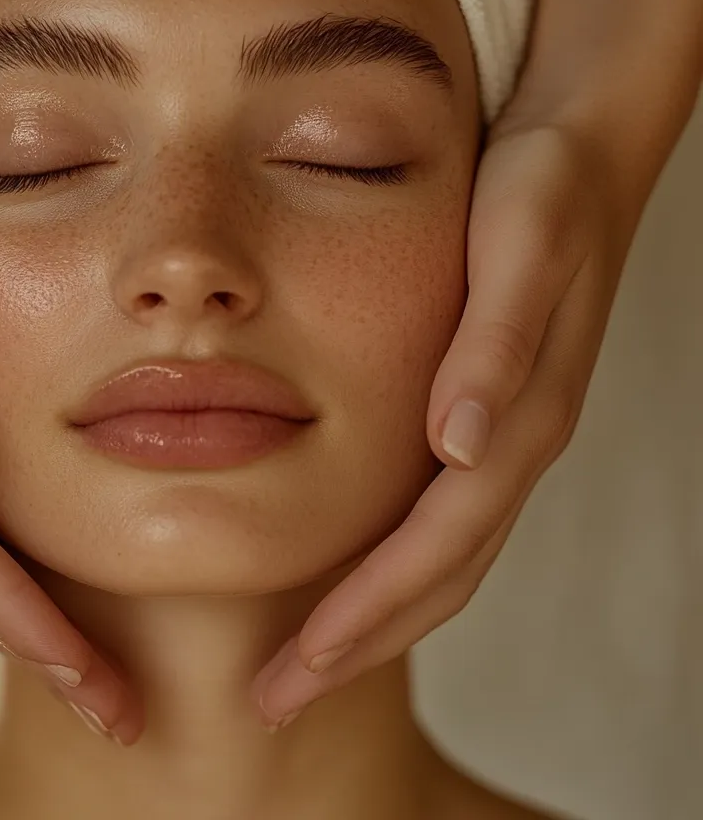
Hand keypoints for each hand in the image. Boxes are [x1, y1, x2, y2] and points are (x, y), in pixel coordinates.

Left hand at [250, 117, 646, 728]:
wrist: (579, 154)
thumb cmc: (542, 193)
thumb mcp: (520, 247)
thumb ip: (498, 343)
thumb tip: (462, 445)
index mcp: (514, 418)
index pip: (435, 547)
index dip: (369, 613)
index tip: (298, 668)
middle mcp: (506, 443)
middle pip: (435, 577)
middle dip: (356, 644)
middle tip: (275, 699)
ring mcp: (497, 434)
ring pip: (436, 558)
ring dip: (369, 619)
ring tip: (299, 662)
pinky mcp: (480, 412)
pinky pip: (434, 515)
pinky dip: (387, 563)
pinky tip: (338, 569)